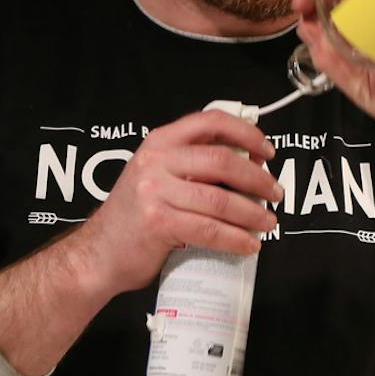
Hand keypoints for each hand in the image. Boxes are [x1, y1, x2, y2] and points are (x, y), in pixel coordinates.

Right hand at [62, 107, 281, 297]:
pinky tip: (248, 244)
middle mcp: (156, 161)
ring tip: (268, 222)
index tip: (267, 151)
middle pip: (222, 160)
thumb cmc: (134, 218)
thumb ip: (191, 165)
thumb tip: (247, 165)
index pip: (210, 122)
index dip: (246, 133)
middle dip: (257, 179)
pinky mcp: (158, 223)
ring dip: (253, 213)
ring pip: (220, 198)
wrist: (99, 253)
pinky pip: (209, 229)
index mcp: (159, 143)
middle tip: (275, 193)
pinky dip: (235, 238)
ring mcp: (155, 191)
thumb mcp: (157, 177)